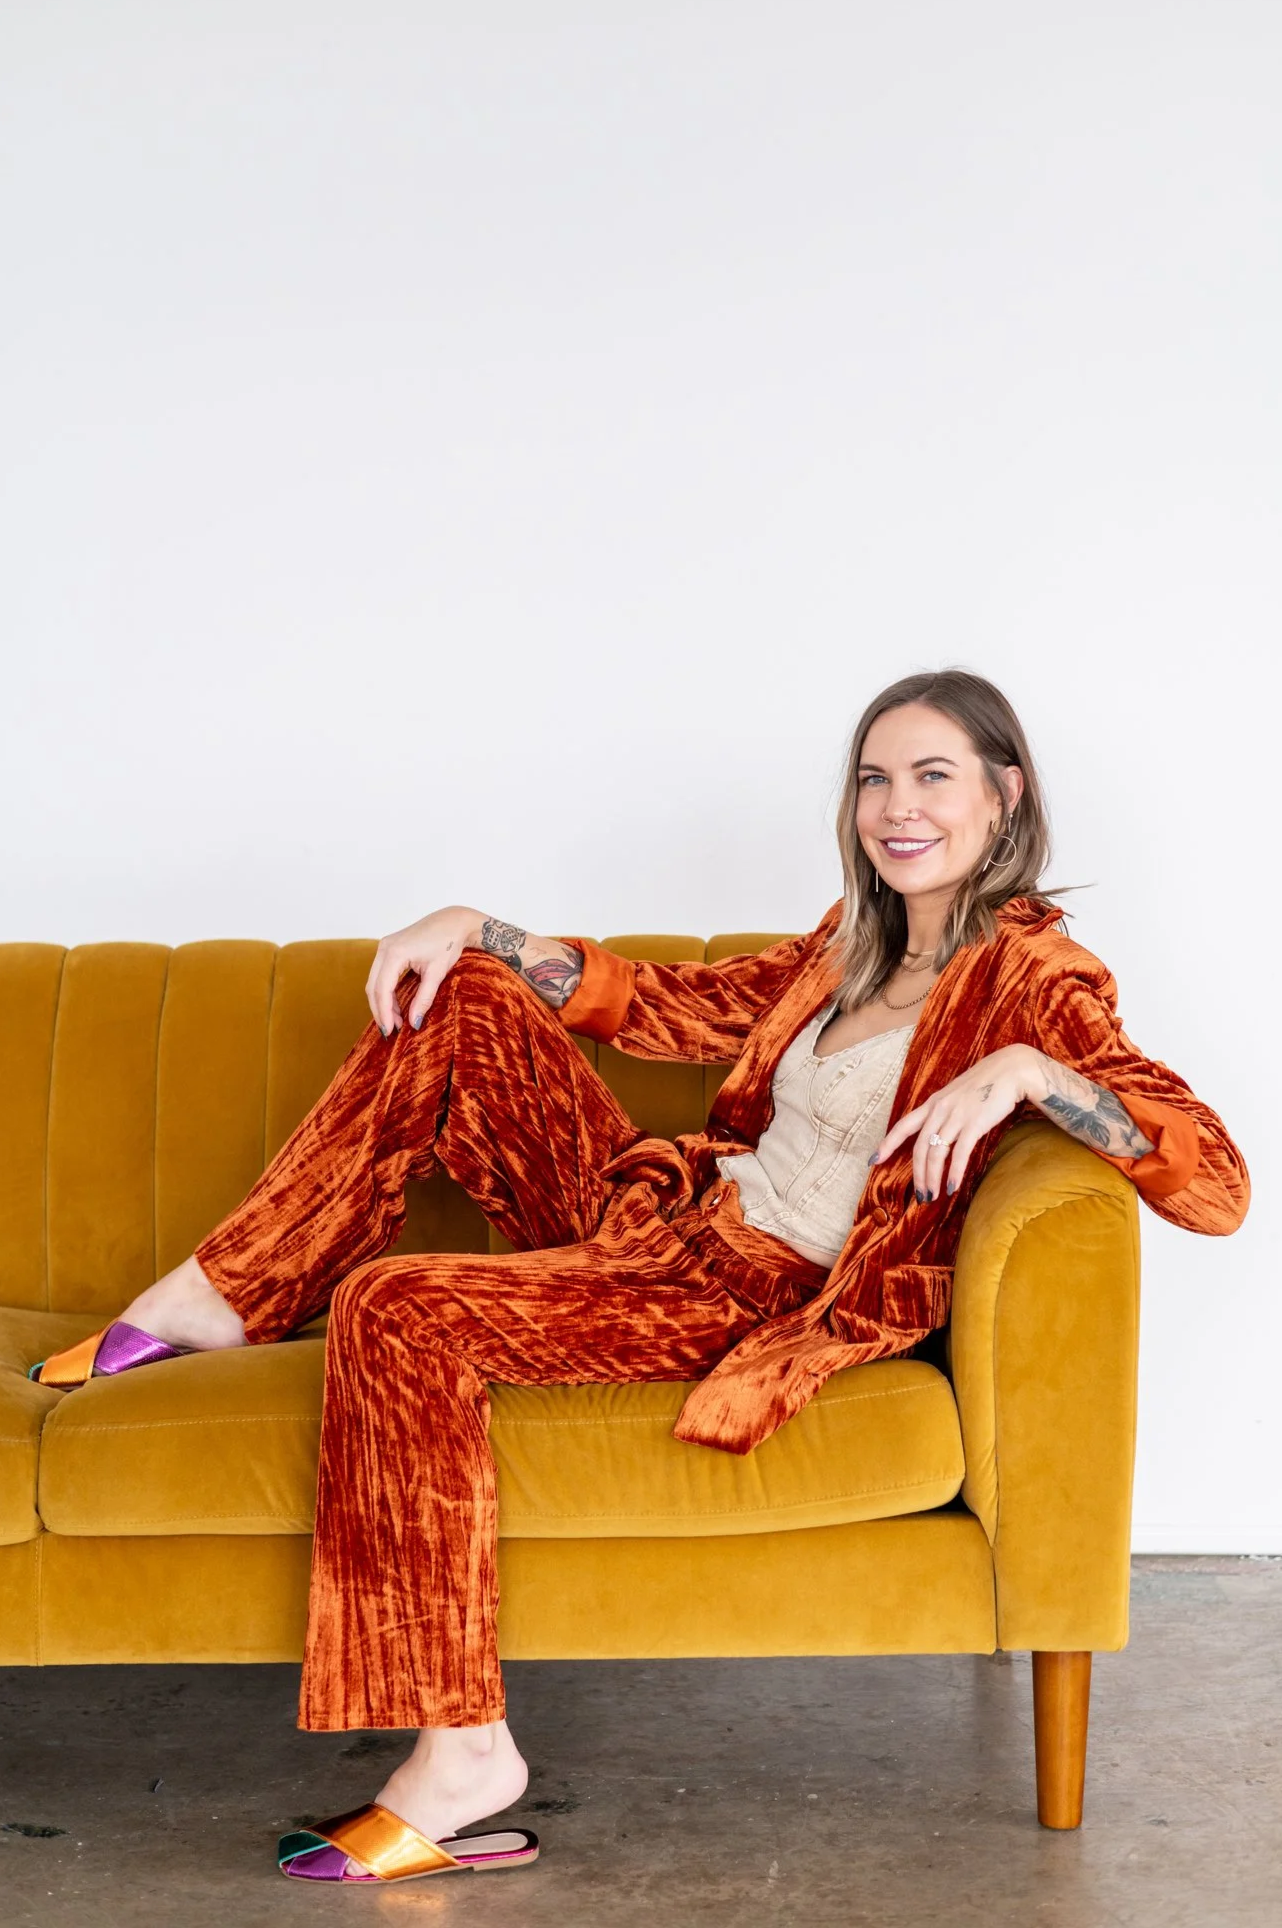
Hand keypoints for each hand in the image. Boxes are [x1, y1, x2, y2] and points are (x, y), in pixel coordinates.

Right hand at [365, 905, 482, 1035]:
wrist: (453, 921)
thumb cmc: (447, 943)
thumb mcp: (437, 973)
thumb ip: (424, 999)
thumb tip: (413, 1023)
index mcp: (395, 953)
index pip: (382, 989)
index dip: (384, 1013)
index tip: (389, 1032)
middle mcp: (384, 948)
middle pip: (373, 986)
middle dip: (380, 1010)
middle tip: (390, 1031)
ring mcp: (384, 946)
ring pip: (374, 981)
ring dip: (382, 1002)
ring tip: (395, 1022)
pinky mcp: (388, 948)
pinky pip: (380, 974)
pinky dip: (385, 992)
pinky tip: (395, 1006)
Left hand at [870, 1045, 1036, 1201]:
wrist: (1010, 1070)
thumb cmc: (985, 1085)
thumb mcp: (956, 1096)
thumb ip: (945, 1113)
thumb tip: (938, 1136)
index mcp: (932, 1104)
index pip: (902, 1126)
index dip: (886, 1145)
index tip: (873, 1161)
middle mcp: (939, 1110)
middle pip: (920, 1148)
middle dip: (918, 1175)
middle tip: (920, 1196)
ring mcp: (956, 1116)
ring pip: (936, 1153)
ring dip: (932, 1178)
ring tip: (933, 1196)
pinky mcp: (974, 1123)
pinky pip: (959, 1153)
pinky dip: (954, 1173)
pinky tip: (951, 1187)